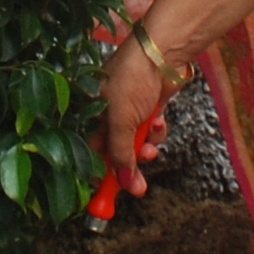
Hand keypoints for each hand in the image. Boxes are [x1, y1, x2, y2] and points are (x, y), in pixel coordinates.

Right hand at [94, 32, 168, 204]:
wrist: (162, 51)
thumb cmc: (133, 78)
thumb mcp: (121, 121)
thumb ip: (121, 154)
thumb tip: (125, 184)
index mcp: (90, 115)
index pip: (91, 154)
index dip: (100, 177)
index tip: (106, 201)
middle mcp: (107, 114)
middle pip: (115, 153)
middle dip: (128, 168)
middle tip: (139, 187)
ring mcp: (128, 111)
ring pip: (135, 143)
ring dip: (145, 148)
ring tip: (150, 144)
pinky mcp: (148, 107)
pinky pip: (150, 130)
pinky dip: (156, 131)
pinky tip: (158, 122)